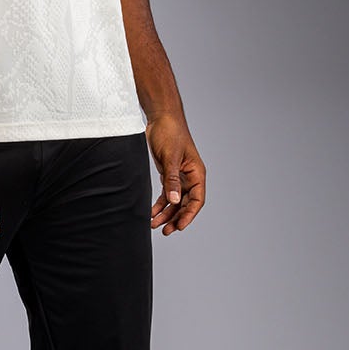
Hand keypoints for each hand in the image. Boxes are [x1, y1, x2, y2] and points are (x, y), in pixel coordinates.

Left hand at [147, 114, 205, 235]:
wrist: (161, 118)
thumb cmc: (170, 132)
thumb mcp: (171, 157)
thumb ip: (172, 180)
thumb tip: (174, 201)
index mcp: (197, 173)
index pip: (197, 200)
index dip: (189, 215)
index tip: (179, 226)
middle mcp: (190, 177)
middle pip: (185, 204)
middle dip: (176, 218)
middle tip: (166, 231)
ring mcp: (179, 177)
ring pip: (174, 201)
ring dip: (166, 214)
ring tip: (155, 226)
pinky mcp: (168, 174)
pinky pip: (165, 194)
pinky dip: (159, 204)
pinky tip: (151, 213)